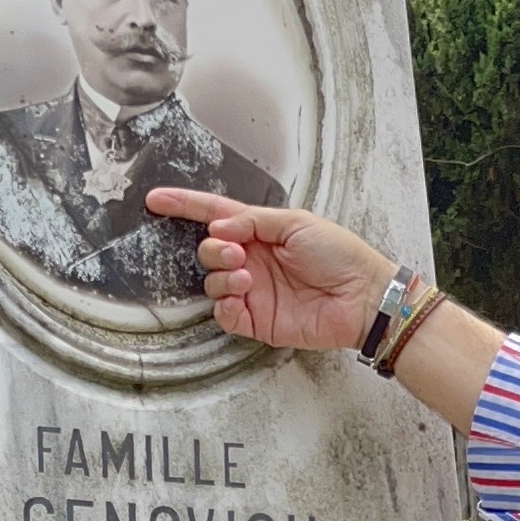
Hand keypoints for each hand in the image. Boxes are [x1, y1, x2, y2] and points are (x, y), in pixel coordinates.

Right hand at [143, 192, 390, 349]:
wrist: (363, 296)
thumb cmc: (341, 255)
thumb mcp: (297, 222)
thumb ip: (253, 221)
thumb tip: (219, 227)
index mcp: (261, 232)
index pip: (215, 215)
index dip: (185, 206)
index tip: (156, 200)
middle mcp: (253, 260)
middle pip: (209, 250)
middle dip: (213, 249)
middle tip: (236, 253)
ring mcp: (254, 291)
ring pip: (212, 283)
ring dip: (221, 277)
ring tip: (245, 277)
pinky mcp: (258, 321)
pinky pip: (225, 315)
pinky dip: (225, 306)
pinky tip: (241, 298)